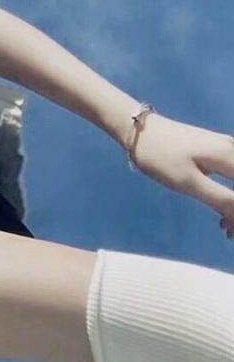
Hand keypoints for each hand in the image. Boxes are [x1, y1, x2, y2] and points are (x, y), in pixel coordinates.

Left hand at [131, 113, 233, 236]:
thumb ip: (221, 198)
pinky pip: (233, 176)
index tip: (230, 231)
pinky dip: (231, 195)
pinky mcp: (217, 151)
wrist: (138, 130)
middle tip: (227, 231)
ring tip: (224, 226)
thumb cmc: (159, 156)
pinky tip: (221, 211)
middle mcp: (233, 149)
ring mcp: (226, 148)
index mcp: (230, 156)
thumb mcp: (188, 181)